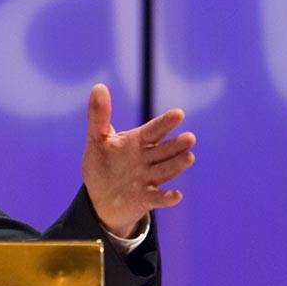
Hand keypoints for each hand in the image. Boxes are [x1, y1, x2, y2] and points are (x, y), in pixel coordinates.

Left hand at [81, 83, 194, 237]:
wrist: (101, 198)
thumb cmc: (102, 165)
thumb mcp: (97, 139)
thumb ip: (98, 116)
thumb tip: (98, 86)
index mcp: (137, 142)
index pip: (154, 130)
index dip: (165, 123)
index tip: (178, 114)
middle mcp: (147, 159)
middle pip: (164, 150)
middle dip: (176, 145)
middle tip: (189, 138)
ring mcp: (148, 179)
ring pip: (166, 170)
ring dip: (176, 165)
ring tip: (188, 157)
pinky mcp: (145, 199)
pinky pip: (158, 198)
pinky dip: (167, 198)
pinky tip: (176, 195)